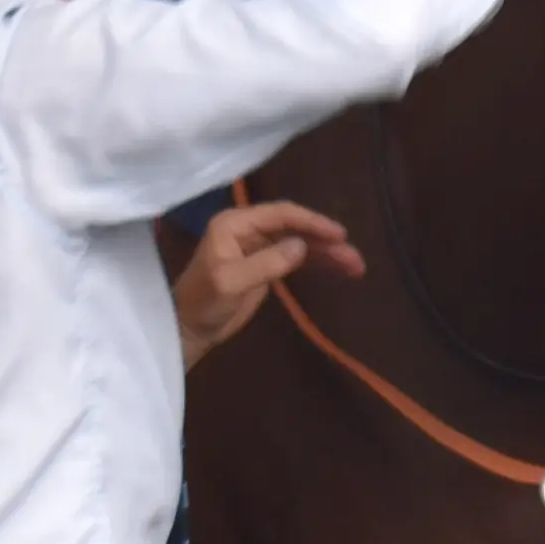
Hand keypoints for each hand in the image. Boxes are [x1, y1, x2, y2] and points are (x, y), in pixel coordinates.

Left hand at [174, 197, 363, 365]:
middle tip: (354, 256)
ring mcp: (258, 247)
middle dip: (326, 239)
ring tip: (356, 266)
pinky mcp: (266, 265)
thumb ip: (266, 262)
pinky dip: (318, 262)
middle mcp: (248, 229)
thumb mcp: (231, 282)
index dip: (311, 221)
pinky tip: (338, 268)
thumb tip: (302, 246)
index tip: (340, 234)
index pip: (280, 214)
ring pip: (300, 242)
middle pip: (295, 227)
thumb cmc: (203, 303)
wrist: (189, 329)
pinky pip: (297, 257)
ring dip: (327, 252)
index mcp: (235, 224)